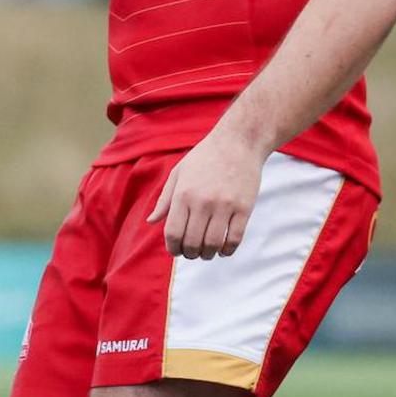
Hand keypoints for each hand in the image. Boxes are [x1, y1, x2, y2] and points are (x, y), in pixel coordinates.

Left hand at [147, 130, 267, 259]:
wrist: (239, 142)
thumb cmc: (205, 157)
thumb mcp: (178, 173)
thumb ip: (165, 200)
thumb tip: (151, 221)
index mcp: (183, 195)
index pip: (173, 232)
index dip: (173, 248)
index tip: (176, 251)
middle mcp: (202, 202)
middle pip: (192, 242)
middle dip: (190, 254)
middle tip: (192, 254)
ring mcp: (225, 205)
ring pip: (214, 243)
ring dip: (209, 254)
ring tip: (207, 253)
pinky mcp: (244, 207)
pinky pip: (236, 238)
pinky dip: (228, 250)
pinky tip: (224, 250)